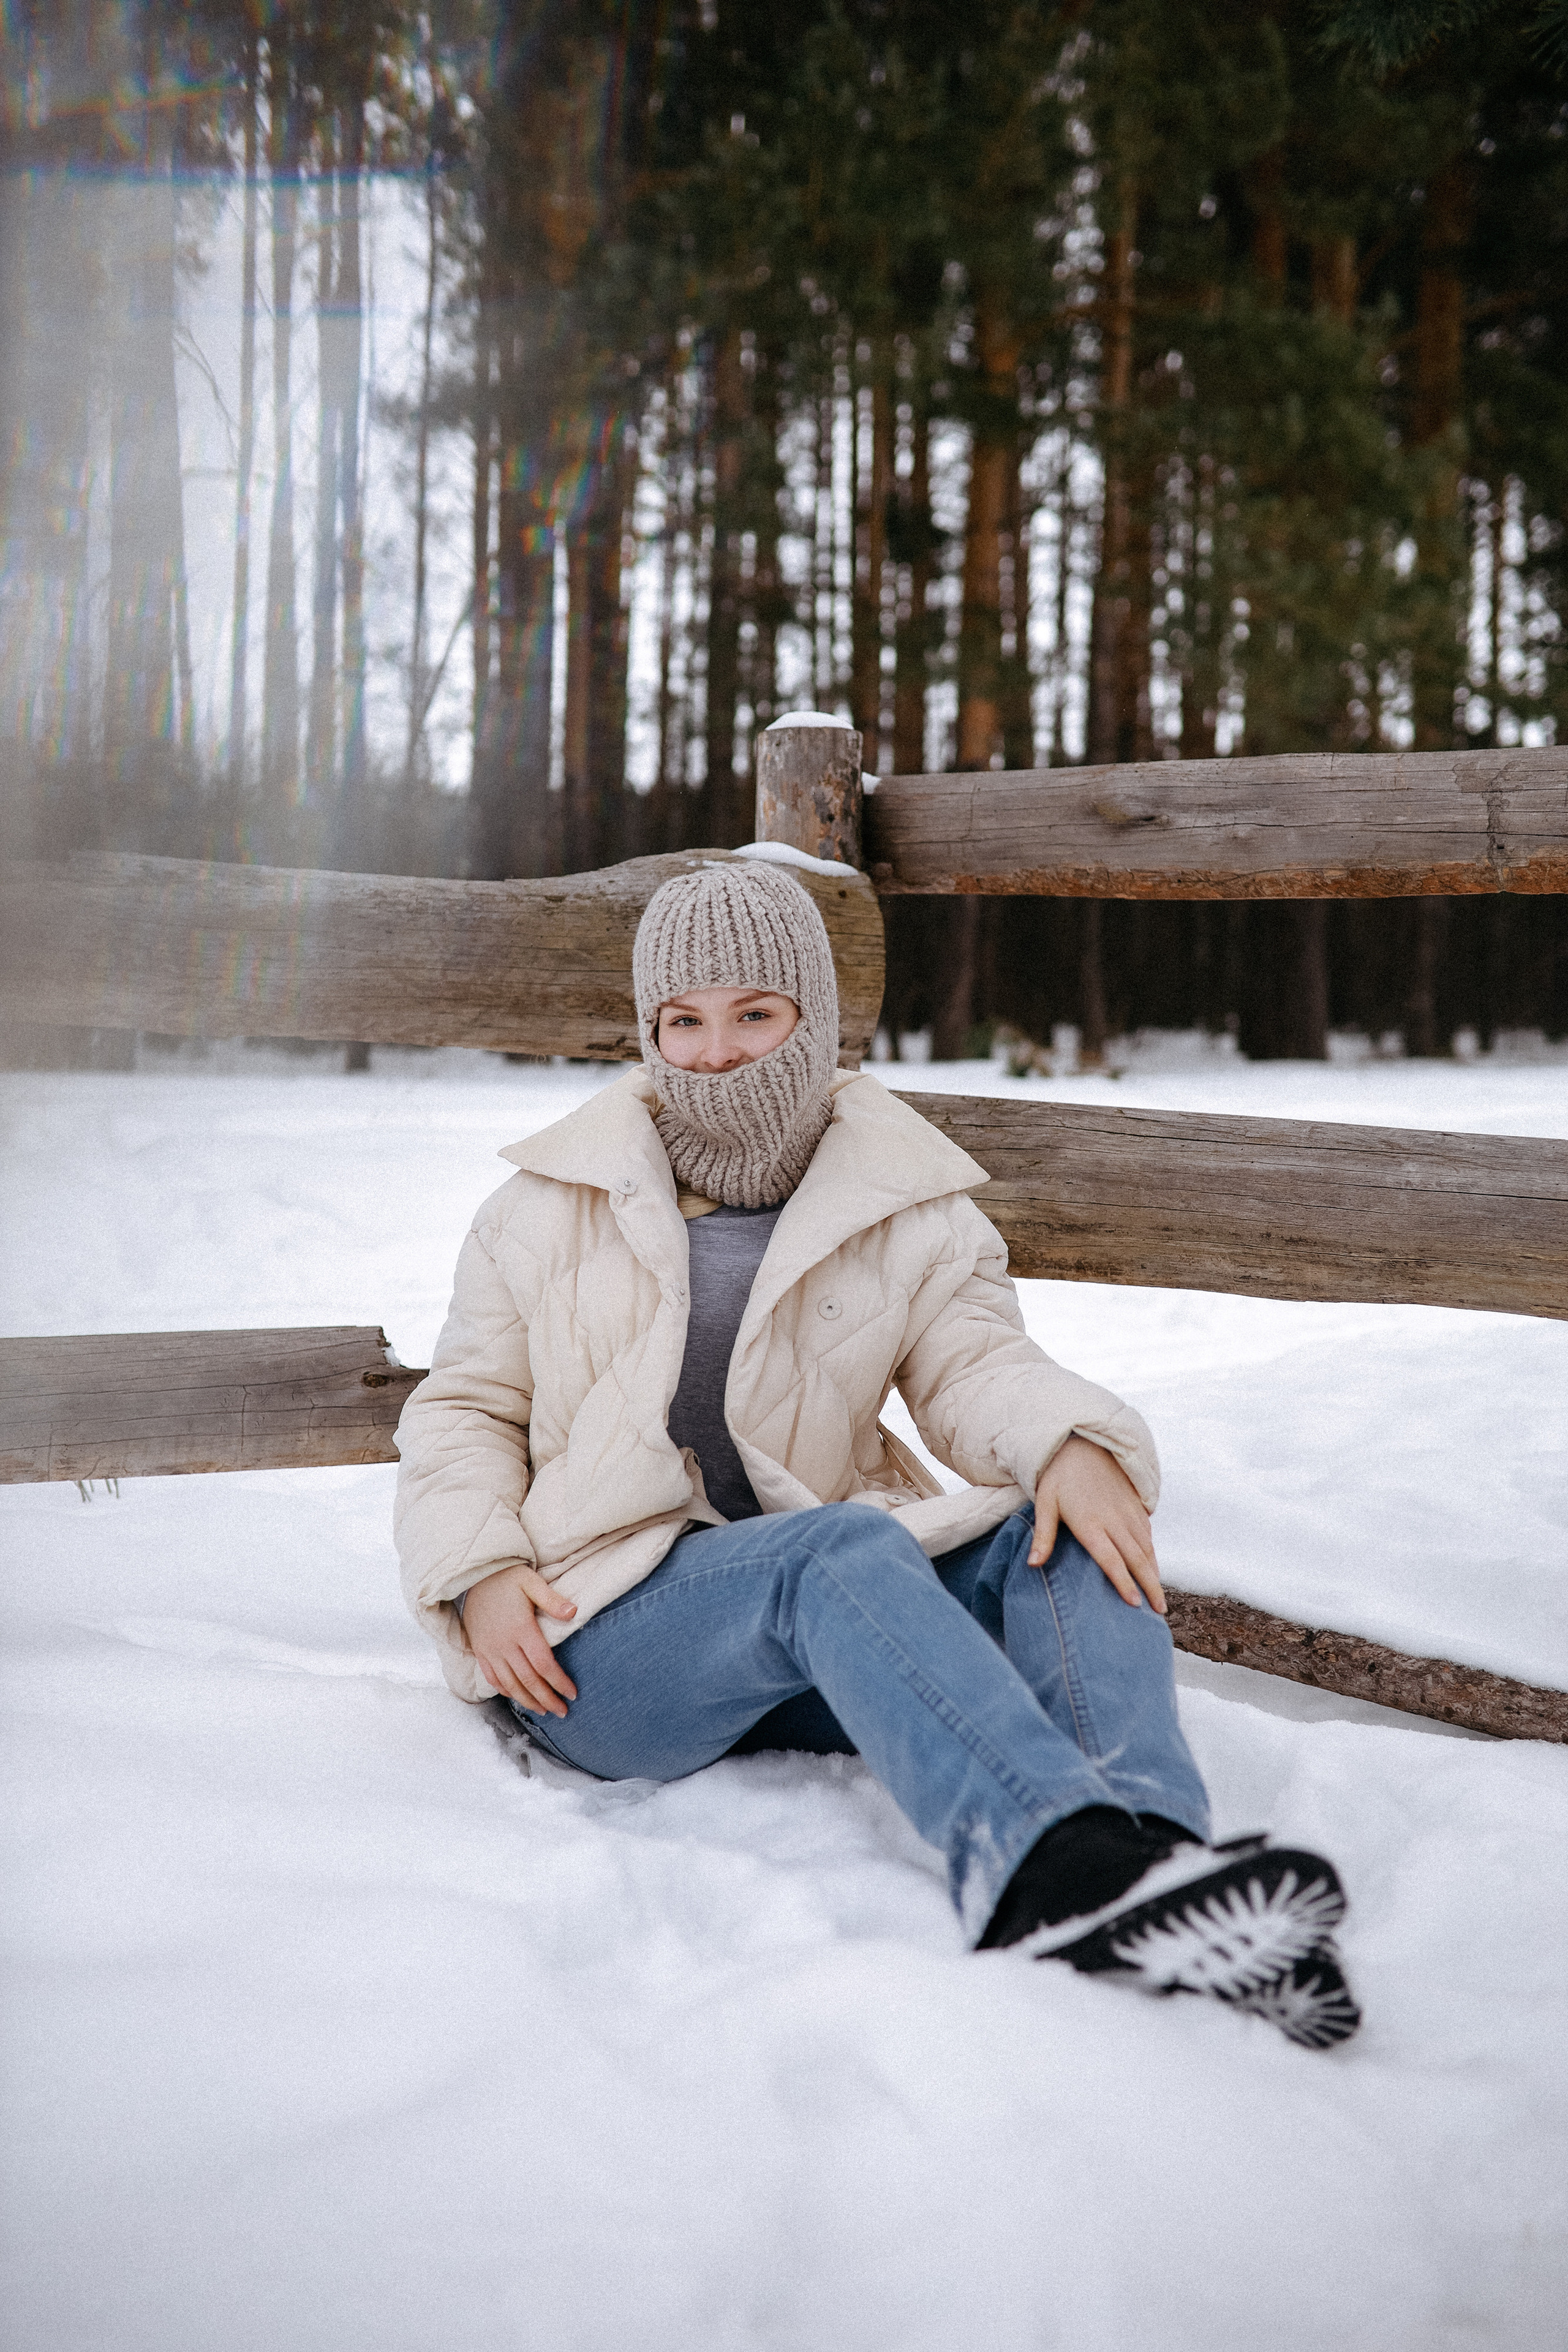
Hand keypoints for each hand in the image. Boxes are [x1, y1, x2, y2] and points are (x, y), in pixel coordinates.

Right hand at [461, 1562, 578, 1714]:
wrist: (473, 1575)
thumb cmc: (507, 1577)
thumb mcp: (531, 1581)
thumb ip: (552, 1600)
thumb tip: (574, 1612)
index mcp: (521, 1628)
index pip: (543, 1664)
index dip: (559, 1682)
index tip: (572, 1693)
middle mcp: (504, 1643)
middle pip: (528, 1680)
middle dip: (547, 1699)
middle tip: (563, 1712)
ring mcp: (490, 1649)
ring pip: (510, 1684)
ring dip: (528, 1701)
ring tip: (544, 1711)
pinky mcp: (479, 1650)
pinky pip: (492, 1678)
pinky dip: (505, 1691)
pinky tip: (517, 1698)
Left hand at [1030, 1435, 1164, 1613]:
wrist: (1083, 1442)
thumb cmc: (1059, 1476)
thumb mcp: (1045, 1503)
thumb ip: (1043, 1535)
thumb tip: (1033, 1565)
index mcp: (1090, 1523)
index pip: (1110, 1559)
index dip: (1123, 1582)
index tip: (1135, 1604)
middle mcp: (1114, 1519)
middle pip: (1136, 1558)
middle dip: (1150, 1586)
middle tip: (1159, 1612)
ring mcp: (1127, 1511)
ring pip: (1146, 1547)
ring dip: (1155, 1573)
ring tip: (1160, 1599)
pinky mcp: (1135, 1504)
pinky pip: (1147, 1533)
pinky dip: (1153, 1553)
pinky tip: (1154, 1567)